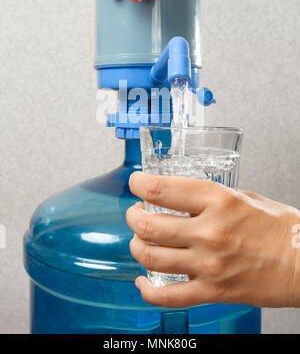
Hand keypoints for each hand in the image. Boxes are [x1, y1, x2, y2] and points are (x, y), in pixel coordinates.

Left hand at [126, 172, 299, 308]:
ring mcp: (209, 264)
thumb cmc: (279, 228)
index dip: (138, 184)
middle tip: (135, 213)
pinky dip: (146, 289)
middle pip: (147, 224)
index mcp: (218, 200)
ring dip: (135, 245)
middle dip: (132, 216)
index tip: (136, 183)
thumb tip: (181, 195)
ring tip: (138, 239)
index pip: (161, 189)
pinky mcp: (212, 291)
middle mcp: (209, 231)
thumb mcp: (245, 196)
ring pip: (150, 257)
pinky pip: (167, 296)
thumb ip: (210, 196)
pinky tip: (142, 279)